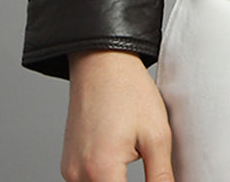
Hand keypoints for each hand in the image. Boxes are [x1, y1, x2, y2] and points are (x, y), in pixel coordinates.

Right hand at [62, 50, 174, 181]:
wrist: (101, 60)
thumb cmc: (129, 90)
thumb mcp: (157, 135)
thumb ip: (161, 177)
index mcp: (101, 170)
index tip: (156, 180)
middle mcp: (78, 175)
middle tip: (151, 173)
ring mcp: (70, 170)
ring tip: (134, 160)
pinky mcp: (69, 164)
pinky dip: (105, 181)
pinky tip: (121, 167)